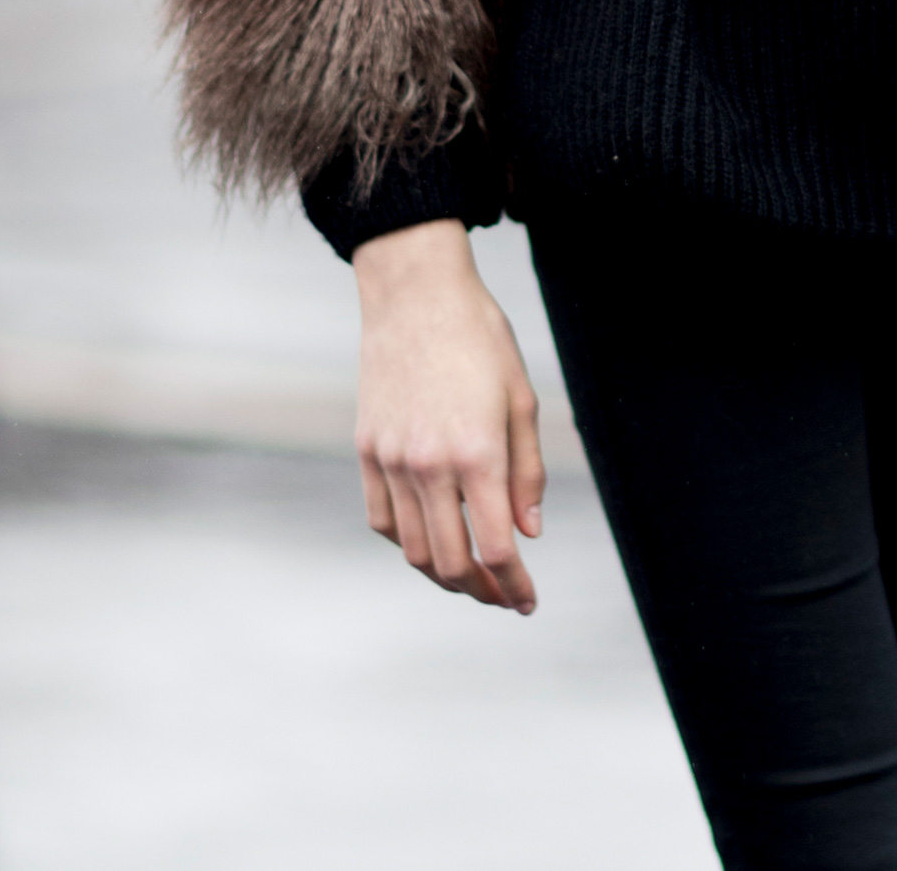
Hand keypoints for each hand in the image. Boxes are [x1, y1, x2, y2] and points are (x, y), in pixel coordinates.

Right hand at [353, 218, 544, 612]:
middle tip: (504, 597)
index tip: (528, 601)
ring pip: (412, 549)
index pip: (496, 548)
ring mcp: (391, 460)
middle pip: (452, 563)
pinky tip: (428, 540)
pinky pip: (381, 518)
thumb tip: (530, 532)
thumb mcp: (521, 397)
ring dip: (443, 575)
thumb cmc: (479, 338)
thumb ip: (527, 471)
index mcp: (477, 452)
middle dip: (482, 591)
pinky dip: (405, 542)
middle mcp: (429, 465)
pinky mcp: (367, 449)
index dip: (515, 585)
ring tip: (470, 577)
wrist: (415, 294)